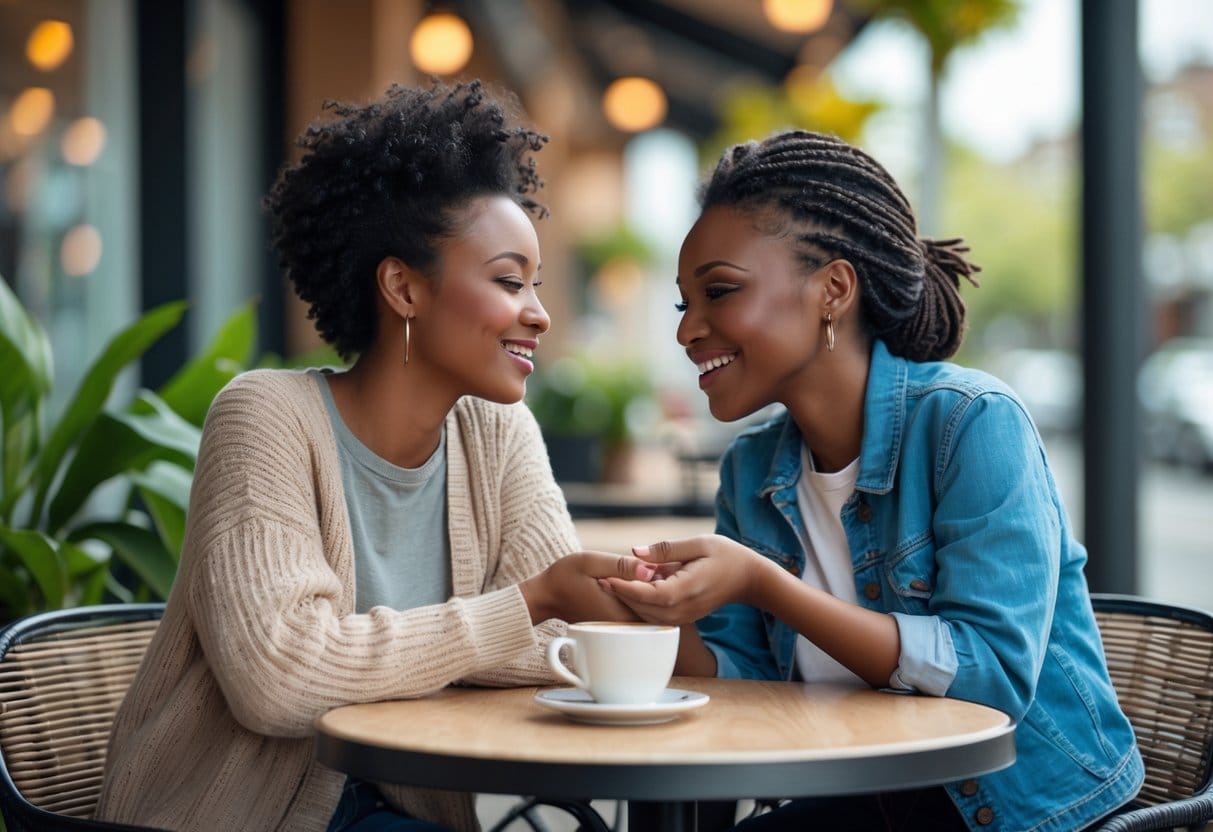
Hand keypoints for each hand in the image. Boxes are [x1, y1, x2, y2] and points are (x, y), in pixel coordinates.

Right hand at [519, 551, 655, 623]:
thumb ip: (621, 566)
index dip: (668, 579)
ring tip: (648, 571)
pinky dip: (648, 596)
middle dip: (666, 585)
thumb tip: (650, 570)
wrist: (548, 597)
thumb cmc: (566, 576)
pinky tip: (641, 578)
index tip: (665, 563)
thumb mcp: (590, 562)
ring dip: (658, 591)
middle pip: (662, 608)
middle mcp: (625, 625)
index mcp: (621, 612)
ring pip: (655, 611)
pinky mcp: (621, 624)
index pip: (659, 600)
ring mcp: (623, 627)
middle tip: (663, 564)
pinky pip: (645, 612)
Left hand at [599, 535, 771, 625]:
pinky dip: (640, 605)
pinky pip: (654, 616)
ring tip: (611, 582)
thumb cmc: (727, 556)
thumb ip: (666, 550)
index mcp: (684, 590)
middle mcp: (682, 609)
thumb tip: (635, 551)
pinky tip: (630, 589)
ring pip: (645, 616)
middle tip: (599, 578)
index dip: (623, 587)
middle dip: (620, 594)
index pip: (646, 594)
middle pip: (641, 608)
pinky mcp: (682, 618)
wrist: (749, 579)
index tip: (605, 576)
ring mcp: (682, 617)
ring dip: (628, 601)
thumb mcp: (699, 543)